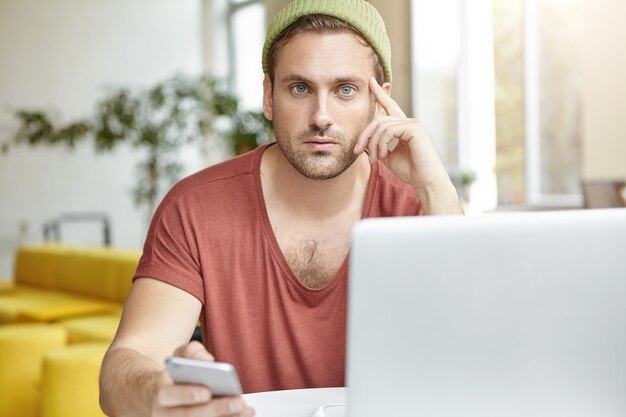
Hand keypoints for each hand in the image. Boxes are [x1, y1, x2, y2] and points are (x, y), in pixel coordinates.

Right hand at [151, 341, 254, 416]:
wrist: (161, 398)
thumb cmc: (176, 375)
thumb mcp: (179, 357)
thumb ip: (191, 352)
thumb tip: (207, 360)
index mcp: (160, 392)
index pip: (167, 395)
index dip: (187, 395)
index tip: (207, 392)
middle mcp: (164, 413)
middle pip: (188, 415)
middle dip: (215, 409)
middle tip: (238, 402)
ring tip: (246, 410)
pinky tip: (243, 415)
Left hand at [354, 77, 462, 213]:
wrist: (425, 181)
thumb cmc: (410, 171)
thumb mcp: (387, 157)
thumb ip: (377, 146)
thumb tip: (363, 140)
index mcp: (403, 127)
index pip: (389, 106)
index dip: (380, 93)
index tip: (370, 81)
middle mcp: (408, 122)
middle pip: (378, 119)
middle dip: (364, 134)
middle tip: (357, 150)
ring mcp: (412, 123)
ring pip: (381, 125)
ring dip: (372, 143)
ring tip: (373, 159)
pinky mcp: (414, 128)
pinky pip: (388, 130)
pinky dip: (381, 143)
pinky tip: (382, 154)